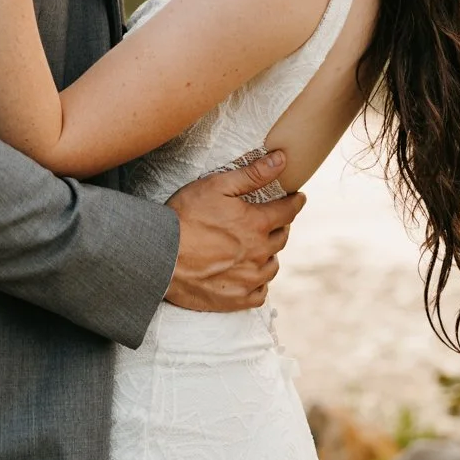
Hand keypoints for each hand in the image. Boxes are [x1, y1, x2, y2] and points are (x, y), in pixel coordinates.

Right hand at [164, 151, 303, 311]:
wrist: (161, 256)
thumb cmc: (186, 216)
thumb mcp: (217, 185)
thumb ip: (253, 174)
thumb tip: (282, 160)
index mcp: (257, 224)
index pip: (288, 210)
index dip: (295, 201)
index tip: (299, 197)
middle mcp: (259, 253)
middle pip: (282, 238)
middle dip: (281, 225)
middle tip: (275, 219)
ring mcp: (249, 279)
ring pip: (273, 265)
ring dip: (271, 253)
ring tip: (262, 246)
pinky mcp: (236, 299)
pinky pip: (261, 293)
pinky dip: (260, 283)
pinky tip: (253, 275)